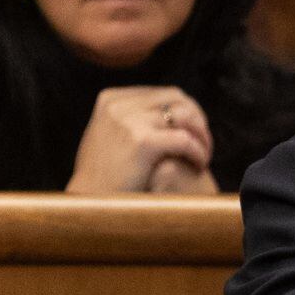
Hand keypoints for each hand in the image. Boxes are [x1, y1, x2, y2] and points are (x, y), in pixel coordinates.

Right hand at [65, 86, 212, 193]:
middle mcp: (120, 105)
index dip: (186, 111)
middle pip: (177, 99)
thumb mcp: (109, 135)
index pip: (163, 94)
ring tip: (204, 155)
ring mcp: (130, 121)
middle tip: (204, 143)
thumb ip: (130, 119)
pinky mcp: (143, 141)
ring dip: (202, 136)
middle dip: (197, 120)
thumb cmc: (102, 175)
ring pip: (185, 117)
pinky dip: (198, 152)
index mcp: (112, 99)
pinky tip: (199, 165)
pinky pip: (186, 140)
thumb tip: (158, 111)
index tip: (193, 132)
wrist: (90, 200)